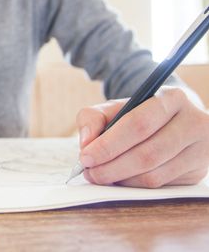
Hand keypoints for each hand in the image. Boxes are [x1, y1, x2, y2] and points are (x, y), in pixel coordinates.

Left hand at [76, 86, 208, 187]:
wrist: (171, 121)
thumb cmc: (136, 114)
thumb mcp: (113, 108)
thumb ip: (92, 118)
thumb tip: (86, 144)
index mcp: (171, 98)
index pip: (138, 125)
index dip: (109, 145)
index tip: (86, 157)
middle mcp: (192, 122)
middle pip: (147, 154)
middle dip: (112, 167)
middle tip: (90, 173)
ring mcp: (200, 150)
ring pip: (154, 175)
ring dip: (121, 180)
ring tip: (100, 175)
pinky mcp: (197, 171)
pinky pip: (160, 186)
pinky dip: (134, 185)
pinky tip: (120, 179)